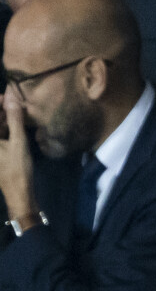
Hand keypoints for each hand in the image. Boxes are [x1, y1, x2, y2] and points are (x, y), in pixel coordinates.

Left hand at [0, 86, 37, 222]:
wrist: (19, 194)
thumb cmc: (18, 169)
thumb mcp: (19, 142)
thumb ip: (15, 119)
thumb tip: (12, 97)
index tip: (6, 96)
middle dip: (1, 111)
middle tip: (13, 103)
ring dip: (4, 120)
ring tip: (17, 113)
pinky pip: (0, 137)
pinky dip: (6, 130)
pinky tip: (16, 127)